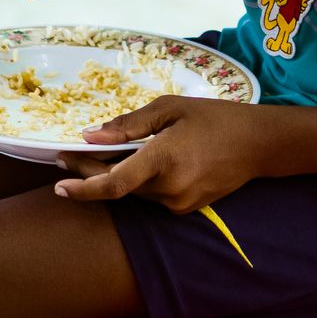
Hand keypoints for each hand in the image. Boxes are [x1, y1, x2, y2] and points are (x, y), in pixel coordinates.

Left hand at [53, 96, 266, 213]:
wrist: (257, 145)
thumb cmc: (213, 118)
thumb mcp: (169, 108)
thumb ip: (127, 124)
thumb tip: (88, 136)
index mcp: (162, 159)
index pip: (112, 184)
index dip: (82, 188)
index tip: (59, 185)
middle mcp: (169, 188)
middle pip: (116, 187)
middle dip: (89, 173)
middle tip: (68, 156)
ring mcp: (178, 203)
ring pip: (132, 193)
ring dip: (114, 176)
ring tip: (103, 153)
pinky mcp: (185, 209)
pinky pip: (150, 197)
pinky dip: (137, 182)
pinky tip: (136, 163)